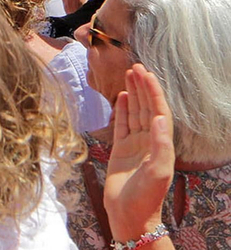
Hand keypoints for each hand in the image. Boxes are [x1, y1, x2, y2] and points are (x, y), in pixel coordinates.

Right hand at [104, 64, 174, 241]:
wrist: (129, 214)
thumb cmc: (146, 196)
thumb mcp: (158, 171)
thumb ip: (161, 145)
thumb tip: (159, 117)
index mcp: (161, 144)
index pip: (158, 111)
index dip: (153, 92)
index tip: (146, 74)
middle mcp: (149, 141)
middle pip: (146, 107)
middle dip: (142, 87)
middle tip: (136, 66)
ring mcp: (135, 144)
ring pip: (134, 112)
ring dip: (132, 93)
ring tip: (128, 74)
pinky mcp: (121, 149)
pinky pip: (122, 124)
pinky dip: (121, 109)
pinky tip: (120, 96)